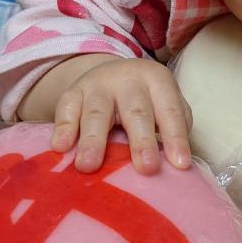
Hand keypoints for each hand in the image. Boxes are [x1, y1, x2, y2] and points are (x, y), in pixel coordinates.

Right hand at [49, 57, 192, 173]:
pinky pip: (66, 109)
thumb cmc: (147, 101)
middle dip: (142, 141)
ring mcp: (97, 85)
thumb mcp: (164, 104)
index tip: (181, 165)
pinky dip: (63, 128)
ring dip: (93, 140)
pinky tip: (60, 148)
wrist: (111, 74)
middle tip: (147, 168)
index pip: (170, 111)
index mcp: (157, 81)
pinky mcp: (72, 93)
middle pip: (136, 111)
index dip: (175, 137)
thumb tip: (176, 164)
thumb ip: (173, 127)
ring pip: (97, 112)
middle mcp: (128, 80)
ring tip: (89, 166)